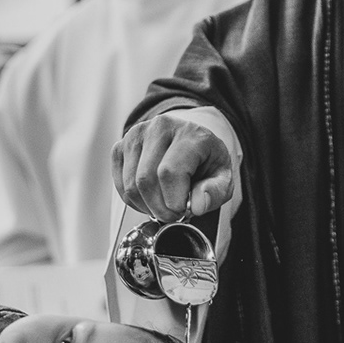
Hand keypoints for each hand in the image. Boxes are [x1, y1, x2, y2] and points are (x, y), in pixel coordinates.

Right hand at [112, 115, 233, 221]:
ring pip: (130, 185)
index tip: (182, 211)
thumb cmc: (206, 161)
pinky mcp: (121, 146)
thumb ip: (216, 192)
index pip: (169, 172)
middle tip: (172, 214)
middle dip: (159, 208)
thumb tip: (197, 205)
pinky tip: (149, 198)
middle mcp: (160, 128)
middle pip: (145, 180)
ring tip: (163, 206)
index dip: (173, 201)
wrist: (190, 143)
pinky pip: (120, 185)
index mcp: (189, 134)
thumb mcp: (223, 177)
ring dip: (146, 206)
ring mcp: (136, 135)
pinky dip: (134, 200)